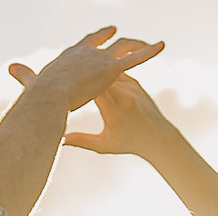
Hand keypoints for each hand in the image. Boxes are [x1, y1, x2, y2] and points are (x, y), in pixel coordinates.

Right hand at [7, 26, 164, 114]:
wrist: (46, 100)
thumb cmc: (38, 98)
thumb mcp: (33, 85)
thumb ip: (26, 76)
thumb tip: (9, 69)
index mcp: (68, 58)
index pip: (82, 46)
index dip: (89, 41)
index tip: (96, 37)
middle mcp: (85, 53)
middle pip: (101, 42)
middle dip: (110, 38)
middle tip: (116, 33)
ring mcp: (99, 60)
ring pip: (122, 48)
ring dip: (134, 45)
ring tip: (146, 44)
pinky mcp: (110, 69)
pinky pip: (134, 59)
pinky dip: (149, 52)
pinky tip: (162, 46)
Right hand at [58, 74, 175, 158]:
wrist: (157, 136)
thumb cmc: (128, 144)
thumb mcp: (103, 145)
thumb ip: (81, 141)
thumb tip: (60, 139)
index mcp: (114, 112)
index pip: (92, 91)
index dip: (77, 86)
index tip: (62, 85)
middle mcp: (124, 96)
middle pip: (99, 78)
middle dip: (83, 75)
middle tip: (66, 72)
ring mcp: (130, 87)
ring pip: (108, 72)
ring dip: (94, 70)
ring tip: (77, 68)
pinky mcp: (135, 83)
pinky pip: (117, 72)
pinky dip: (104, 71)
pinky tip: (92, 69)